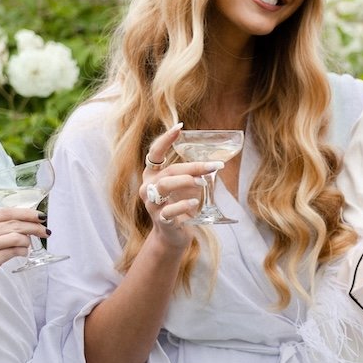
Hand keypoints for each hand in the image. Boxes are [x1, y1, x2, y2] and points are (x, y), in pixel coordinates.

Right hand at [0, 206, 44, 309]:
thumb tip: (23, 222)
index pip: (6, 212)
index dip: (26, 213)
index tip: (40, 216)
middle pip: (13, 224)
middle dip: (34, 226)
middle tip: (45, 231)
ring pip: (16, 237)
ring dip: (28, 241)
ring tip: (28, 245)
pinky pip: (13, 252)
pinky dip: (22, 252)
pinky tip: (22, 253)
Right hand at [138, 125, 212, 247]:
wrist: (173, 235)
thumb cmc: (179, 206)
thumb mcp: (186, 187)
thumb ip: (193, 174)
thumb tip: (214, 164)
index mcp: (152, 175)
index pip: (155, 153)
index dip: (165, 139)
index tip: (179, 127)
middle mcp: (147, 187)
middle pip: (169, 171)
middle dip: (193, 167)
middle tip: (214, 166)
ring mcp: (151, 203)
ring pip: (164, 186)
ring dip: (186, 181)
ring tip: (203, 182)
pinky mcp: (159, 219)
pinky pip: (169, 210)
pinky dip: (182, 205)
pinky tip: (194, 203)